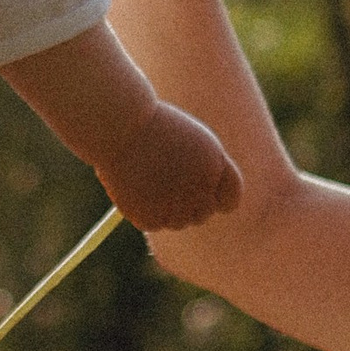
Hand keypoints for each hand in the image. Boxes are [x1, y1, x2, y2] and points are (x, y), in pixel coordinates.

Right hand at [100, 101, 243, 233]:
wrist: (118, 127)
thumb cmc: (152, 127)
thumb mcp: (189, 142)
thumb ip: (204, 172)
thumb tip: (209, 202)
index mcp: (214, 166)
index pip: (231, 199)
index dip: (217, 196)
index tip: (203, 192)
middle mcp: (201, 191)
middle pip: (204, 214)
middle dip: (189, 203)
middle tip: (166, 182)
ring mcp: (176, 208)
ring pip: (178, 221)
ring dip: (166, 207)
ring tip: (146, 178)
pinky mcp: (151, 219)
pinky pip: (154, 223)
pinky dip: (144, 210)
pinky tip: (133, 186)